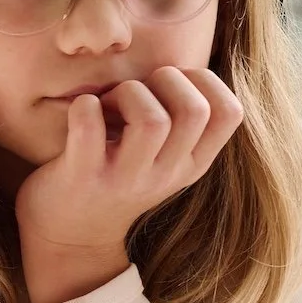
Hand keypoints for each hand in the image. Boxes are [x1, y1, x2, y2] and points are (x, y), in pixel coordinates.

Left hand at [17, 67, 242, 302]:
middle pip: (194, 110)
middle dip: (166, 79)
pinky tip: (82, 111)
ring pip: (152, 120)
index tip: (172, 84)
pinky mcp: (84, 178)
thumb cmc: (118, 177)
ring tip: (108, 104)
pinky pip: (89, 126)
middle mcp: (166, 174)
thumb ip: (180, 121)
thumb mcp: (164, 158)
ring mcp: (126, 179)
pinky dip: (83, 106)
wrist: (70, 236)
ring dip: (126, 92)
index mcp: (192, 164)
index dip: (204, 81)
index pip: (231, 113)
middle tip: (139, 90)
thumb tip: (179, 66)